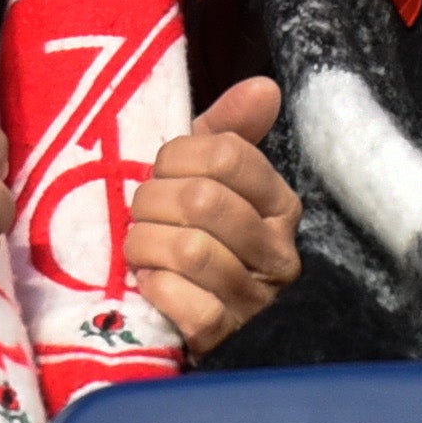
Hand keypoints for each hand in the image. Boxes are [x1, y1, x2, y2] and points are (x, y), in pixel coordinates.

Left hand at [128, 78, 302, 353]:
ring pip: (189, 250)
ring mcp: (253, 297)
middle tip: (142, 213)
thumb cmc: (211, 242)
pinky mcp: (225, 336)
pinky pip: (184, 302)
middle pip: (201, 199)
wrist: (222, 332)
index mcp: (280, 204)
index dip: (177, 157)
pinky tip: (151, 283)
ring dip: (146, 245)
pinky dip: (156, 287)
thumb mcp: (221, 184)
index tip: (163, 172)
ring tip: (141, 247)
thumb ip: (233, 133)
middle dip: (152, 202)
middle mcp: (276, 249)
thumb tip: (264, 86)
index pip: (227, 155)